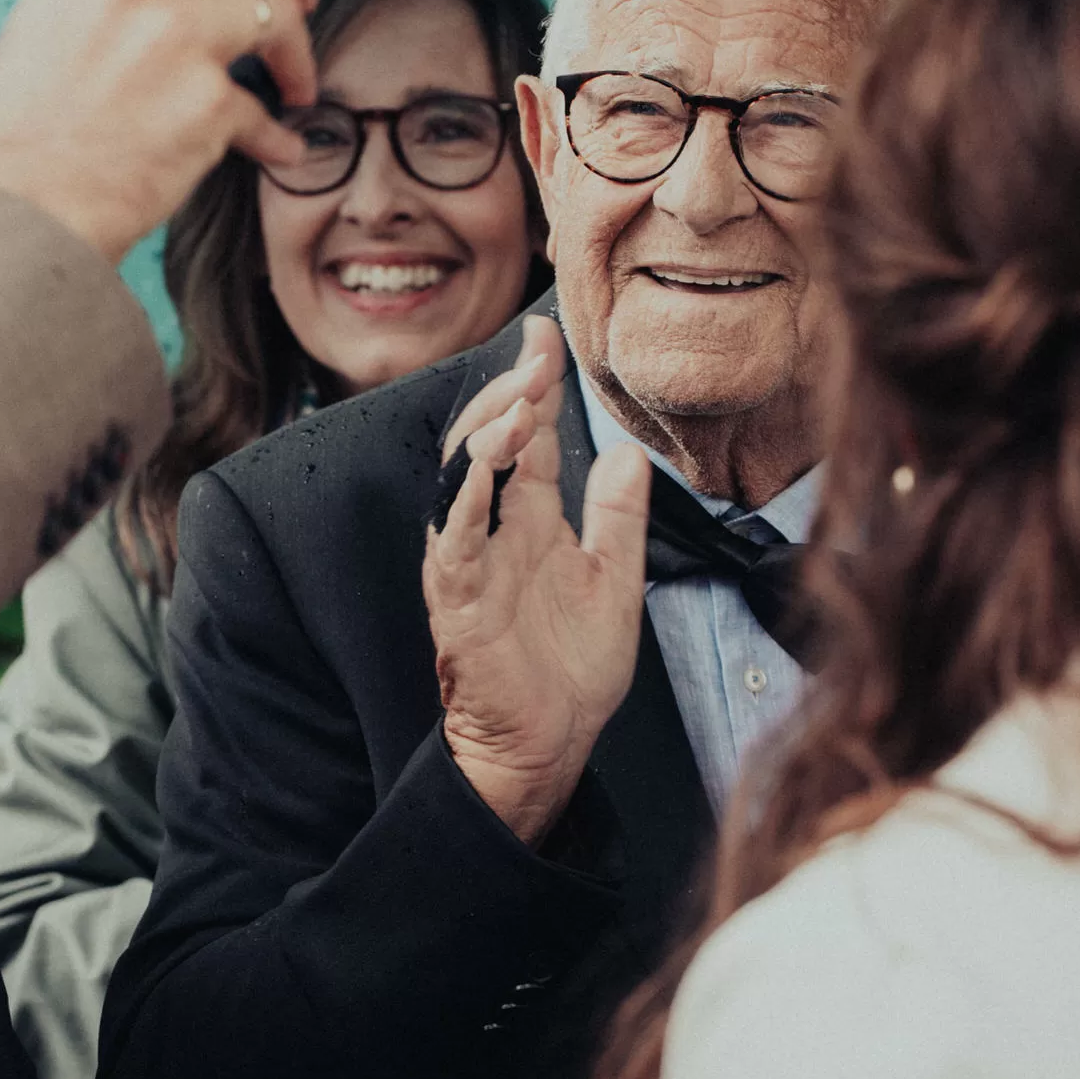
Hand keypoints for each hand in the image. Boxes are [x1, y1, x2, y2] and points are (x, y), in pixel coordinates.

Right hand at [0, 0, 334, 262]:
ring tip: (290, 87)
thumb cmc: (27, 124)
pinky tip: (271, 147)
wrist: (19, 206)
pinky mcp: (205, 104)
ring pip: (282, 12)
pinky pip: (267, 109)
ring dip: (298, 54)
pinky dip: (275, 135)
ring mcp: (176, 38)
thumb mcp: (56, 8)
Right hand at [423, 317, 651, 844]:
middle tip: (533, 354)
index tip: (546, 334)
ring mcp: (471, 560)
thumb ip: (617, 516)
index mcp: (532, 520)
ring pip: (461, 479)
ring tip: (516, 403)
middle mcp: (496, 530)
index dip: (535, 384)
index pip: (528, 435)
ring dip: (485, 435)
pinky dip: (464, 497)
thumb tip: (626, 451)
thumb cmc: (571, 670)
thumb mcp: (614, 579)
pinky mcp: (457, 599)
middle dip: (506, 392)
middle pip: (488, 440)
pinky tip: (484, 465)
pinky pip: (452, 538)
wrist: (548, 744)